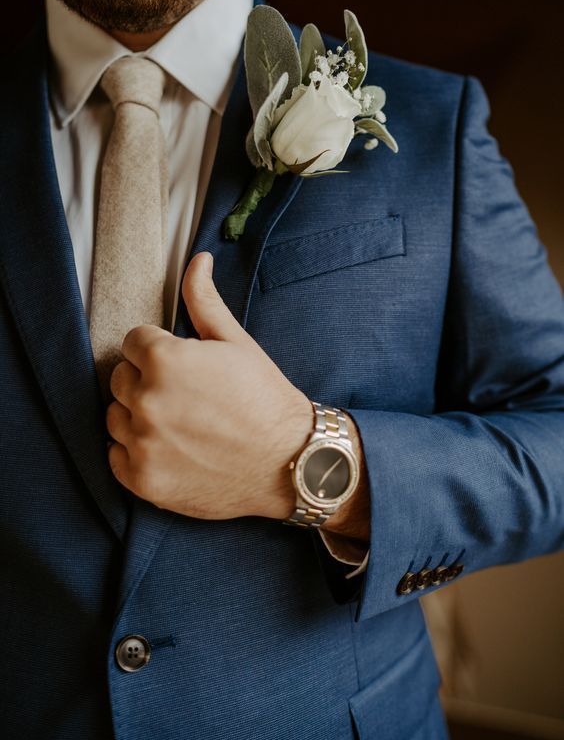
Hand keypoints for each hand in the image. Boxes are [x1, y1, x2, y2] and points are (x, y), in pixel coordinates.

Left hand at [106, 251, 312, 520]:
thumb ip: (204, 301)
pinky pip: (115, 456)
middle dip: (147, 381)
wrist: (289, 462)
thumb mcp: (237, 343)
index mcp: (164, 360)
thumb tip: (198, 260)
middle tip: (186, 397)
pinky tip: (169, 449)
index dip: (161, 351)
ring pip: (115, 417)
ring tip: (179, 423)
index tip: (187, 368)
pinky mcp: (143, 480)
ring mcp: (142, 444)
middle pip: (121, 377)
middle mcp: (146, 400)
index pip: (135, 341)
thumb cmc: (265, 399)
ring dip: (137, 416)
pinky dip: (135, 453)